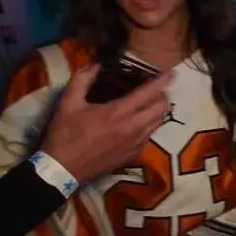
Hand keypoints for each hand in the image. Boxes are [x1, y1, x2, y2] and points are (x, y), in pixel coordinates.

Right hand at [41, 65, 172, 182]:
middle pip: (162, 108)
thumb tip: (96, 66)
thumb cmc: (65, 134)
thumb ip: (82, 80)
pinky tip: (137, 123)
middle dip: (163, 95)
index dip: (163, 81)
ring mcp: (136, 144)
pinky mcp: (134, 156)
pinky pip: (150, 136)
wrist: (63, 169)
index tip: (171, 73)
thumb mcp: (68, 103)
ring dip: (157, 111)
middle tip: (155, 89)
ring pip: (159, 123)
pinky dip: (149, 126)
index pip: (149, 93)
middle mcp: (133, 128)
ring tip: (148, 104)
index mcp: (118, 112)